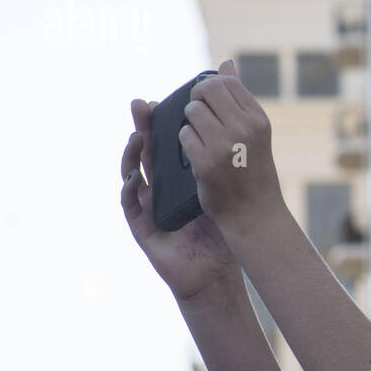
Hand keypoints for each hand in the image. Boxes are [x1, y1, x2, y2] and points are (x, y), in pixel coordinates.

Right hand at [121, 94, 239, 302]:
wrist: (214, 271)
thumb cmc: (220, 230)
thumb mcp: (226, 189)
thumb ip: (228, 160)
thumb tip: (241, 129)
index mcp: (178, 176)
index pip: (166, 142)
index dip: (161, 121)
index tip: (164, 99)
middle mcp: (159, 187)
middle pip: (146, 150)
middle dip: (141, 126)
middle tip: (141, 103)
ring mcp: (147, 205)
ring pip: (132, 172)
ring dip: (131, 153)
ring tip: (137, 136)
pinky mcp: (141, 226)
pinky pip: (129, 204)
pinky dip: (129, 189)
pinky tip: (134, 177)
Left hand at [179, 58, 283, 235]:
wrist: (255, 213)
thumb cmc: (252, 169)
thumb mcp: (254, 131)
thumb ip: (237, 98)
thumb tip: (226, 63)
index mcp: (258, 118)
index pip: (225, 82)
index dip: (210, 89)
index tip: (208, 104)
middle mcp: (244, 128)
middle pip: (206, 90)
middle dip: (196, 100)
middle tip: (199, 118)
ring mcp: (225, 145)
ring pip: (192, 112)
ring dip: (190, 123)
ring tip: (202, 138)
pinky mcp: (206, 162)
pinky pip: (184, 135)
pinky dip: (187, 142)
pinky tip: (198, 155)